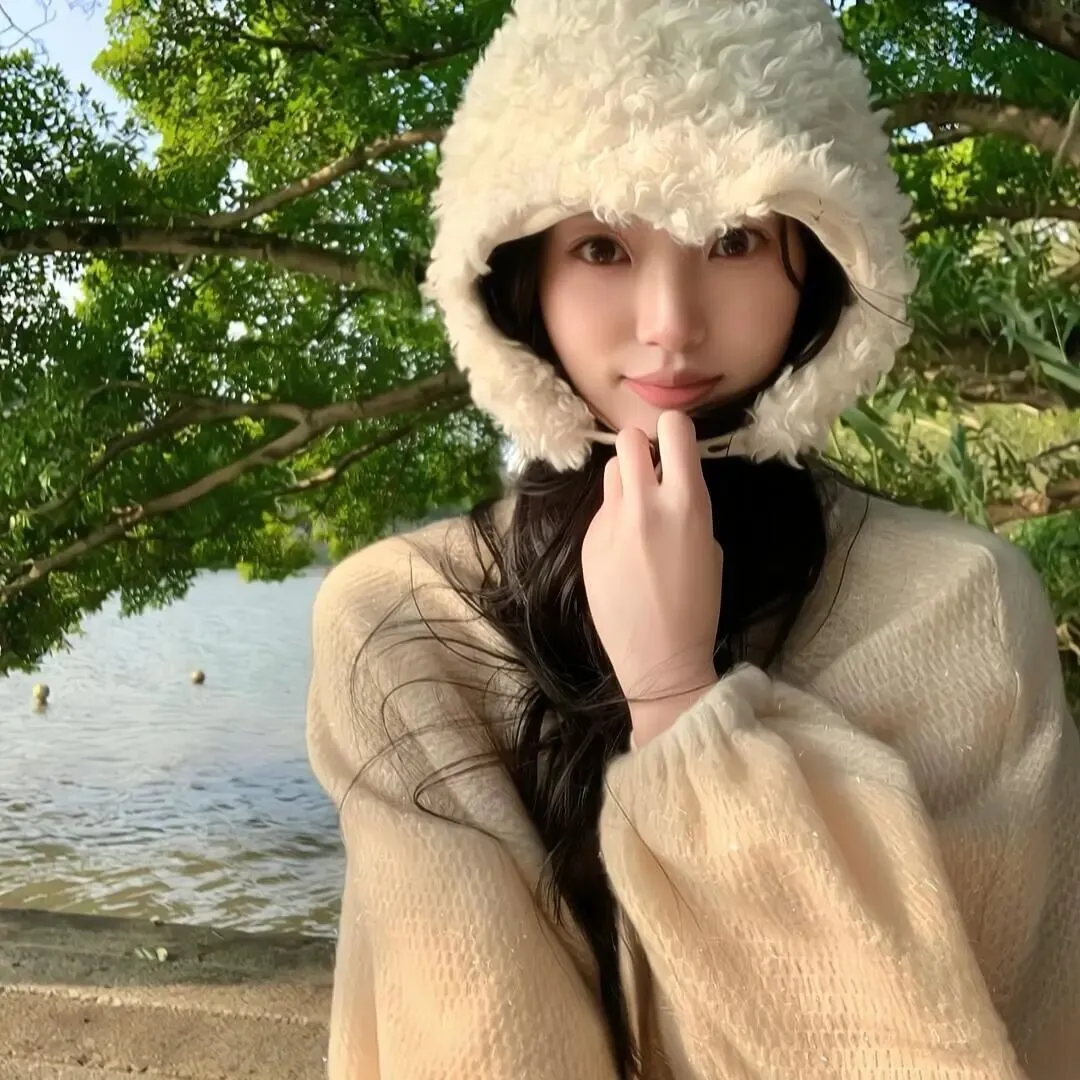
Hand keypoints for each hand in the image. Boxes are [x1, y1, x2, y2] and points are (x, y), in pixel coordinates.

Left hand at [581, 411, 722, 738]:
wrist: (659, 659)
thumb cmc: (697, 606)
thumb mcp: (709, 547)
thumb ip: (688, 507)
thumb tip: (670, 485)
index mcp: (687, 503)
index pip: (674, 429)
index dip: (674, 431)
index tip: (674, 443)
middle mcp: (645, 504)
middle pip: (629, 440)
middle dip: (641, 449)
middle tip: (650, 472)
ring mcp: (610, 523)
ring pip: (612, 471)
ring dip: (625, 480)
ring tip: (636, 513)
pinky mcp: (588, 542)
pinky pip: (601, 511)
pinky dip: (613, 519)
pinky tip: (623, 552)